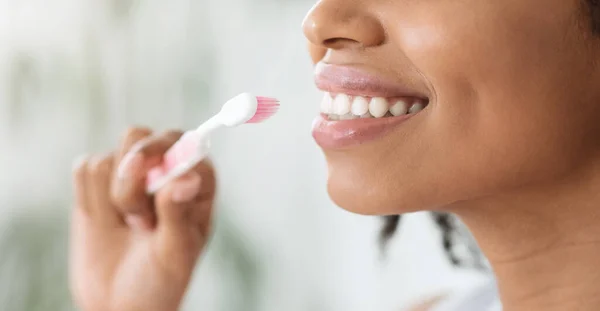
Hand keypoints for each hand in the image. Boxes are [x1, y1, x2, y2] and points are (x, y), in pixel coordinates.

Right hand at [69, 127, 215, 310]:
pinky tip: (106, 222)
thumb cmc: (160, 279)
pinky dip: (89, 198)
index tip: (155, 185)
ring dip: (113, 197)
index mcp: (197, 179)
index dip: (164, 156)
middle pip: (139, 137)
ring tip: (130, 226)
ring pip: (110, 158)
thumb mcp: (175, 252)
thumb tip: (186, 177)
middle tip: (139, 219)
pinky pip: (85, 167)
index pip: (182, 142)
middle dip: (131, 178)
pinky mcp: (98, 181)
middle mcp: (165, 167)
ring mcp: (131, 172)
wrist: (119, 301)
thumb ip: (178, 213)